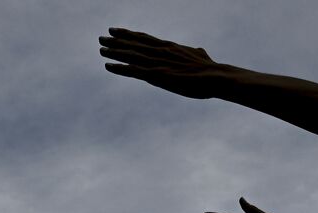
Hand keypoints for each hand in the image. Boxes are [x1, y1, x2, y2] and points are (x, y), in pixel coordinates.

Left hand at [98, 28, 227, 98]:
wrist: (216, 77)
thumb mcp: (202, 57)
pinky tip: (108, 66)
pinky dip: (120, 68)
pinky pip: (134, 71)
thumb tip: (200, 51)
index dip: (130, 34)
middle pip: (134, 44)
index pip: (146, 38)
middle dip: (117, 41)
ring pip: (131, 55)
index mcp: (170, 47)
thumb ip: (197, 54)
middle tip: (102, 37)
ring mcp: (158, 63)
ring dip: (114, 52)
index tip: (117, 30)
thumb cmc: (212, 70)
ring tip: (101, 49)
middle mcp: (161, 52)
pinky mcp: (158, 76)